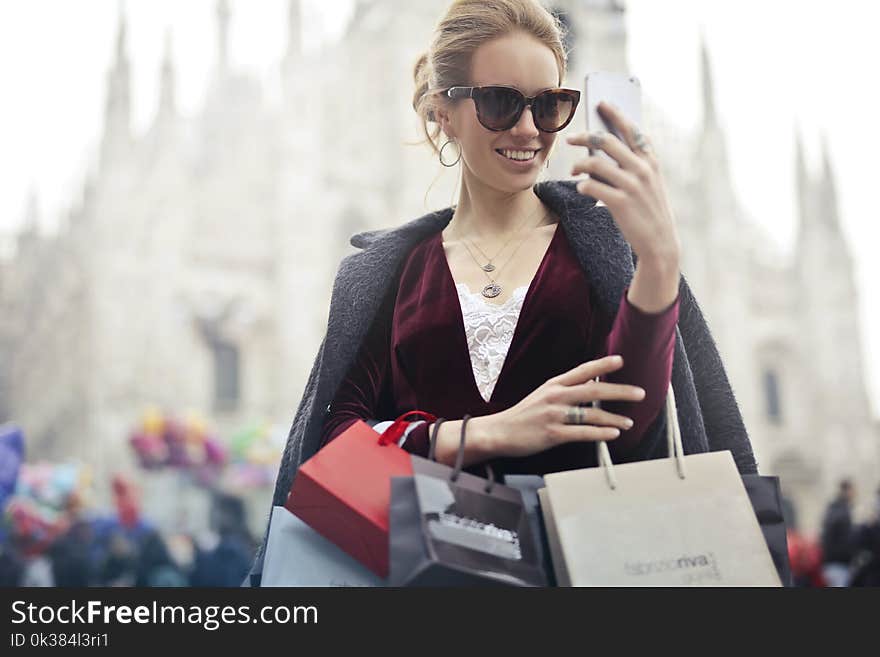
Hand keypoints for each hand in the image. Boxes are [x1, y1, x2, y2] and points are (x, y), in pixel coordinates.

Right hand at [470, 355, 645, 459]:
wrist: (500, 432)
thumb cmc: (524, 415)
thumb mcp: (543, 395)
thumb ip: (566, 390)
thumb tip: (591, 384)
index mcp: (554, 385)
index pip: (583, 371)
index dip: (603, 364)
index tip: (621, 360)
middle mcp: (556, 397)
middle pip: (594, 391)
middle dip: (620, 392)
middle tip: (640, 394)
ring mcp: (554, 415)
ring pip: (592, 414)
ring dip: (614, 418)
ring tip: (629, 422)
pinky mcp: (553, 434)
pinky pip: (582, 433)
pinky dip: (600, 433)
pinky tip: (613, 435)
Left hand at [565, 101, 680, 268]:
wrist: (660, 242)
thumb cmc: (649, 210)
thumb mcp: (650, 183)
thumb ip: (634, 164)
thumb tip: (603, 148)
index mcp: (650, 161)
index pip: (631, 129)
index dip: (615, 114)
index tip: (601, 104)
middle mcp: (642, 169)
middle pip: (607, 141)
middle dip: (585, 136)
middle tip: (571, 138)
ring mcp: (632, 185)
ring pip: (595, 163)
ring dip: (579, 165)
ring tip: (574, 170)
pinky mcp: (620, 203)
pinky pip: (592, 187)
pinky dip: (583, 186)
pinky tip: (582, 188)